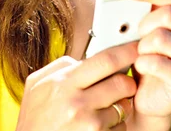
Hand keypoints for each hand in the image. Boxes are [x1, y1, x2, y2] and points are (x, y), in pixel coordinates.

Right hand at [16, 43, 138, 130]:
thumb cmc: (33, 121)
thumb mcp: (35, 87)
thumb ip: (58, 68)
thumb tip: (82, 58)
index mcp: (62, 83)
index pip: (105, 60)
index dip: (126, 51)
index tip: (136, 48)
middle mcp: (77, 103)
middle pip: (122, 83)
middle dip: (127, 82)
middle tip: (121, 85)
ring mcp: (89, 125)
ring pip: (124, 107)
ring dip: (120, 107)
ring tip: (103, 110)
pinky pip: (121, 129)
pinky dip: (115, 127)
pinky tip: (98, 128)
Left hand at [121, 0, 170, 121]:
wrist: (144, 95)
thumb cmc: (146, 50)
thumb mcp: (147, 20)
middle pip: (170, 14)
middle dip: (144, 23)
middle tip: (134, 32)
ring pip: (162, 38)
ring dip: (141, 45)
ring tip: (140, 52)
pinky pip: (157, 63)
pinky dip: (142, 64)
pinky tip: (142, 68)